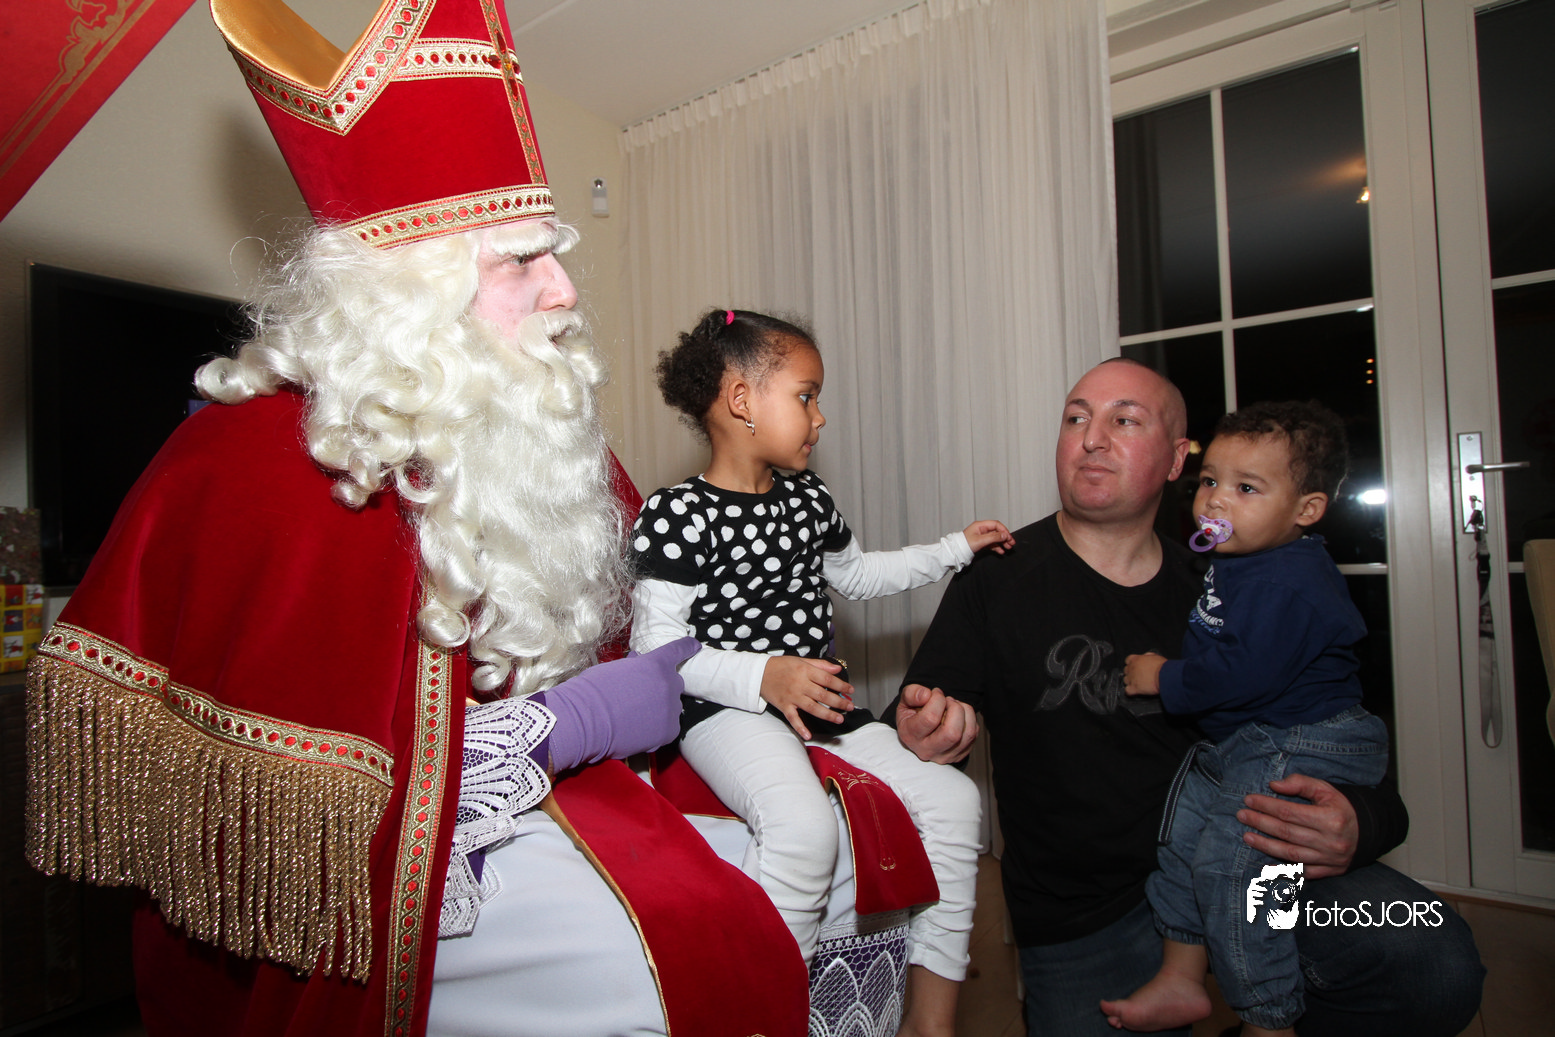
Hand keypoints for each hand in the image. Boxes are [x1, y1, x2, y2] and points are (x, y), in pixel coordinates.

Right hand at [540, 637, 698, 770]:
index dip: (687, 647)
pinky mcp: (668, 731)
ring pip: (672, 707)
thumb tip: (639, 662)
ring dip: (659, 709)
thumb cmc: (593, 690)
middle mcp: (669, 684)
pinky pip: (668, 728)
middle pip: (674, 683)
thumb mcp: (615, 668)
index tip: (695, 645)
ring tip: (635, 716)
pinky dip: (658, 729)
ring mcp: (671, 708)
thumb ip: (634, 666)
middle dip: (661, 687)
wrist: (585, 720)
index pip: (678, 650)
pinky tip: (640, 730)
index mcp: (656, 664)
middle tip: (640, 697)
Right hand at [760, 656, 852, 739]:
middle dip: (838, 701)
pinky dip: (800, 727)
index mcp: (805, 671)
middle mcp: (799, 684)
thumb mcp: (801, 661)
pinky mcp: (784, 706)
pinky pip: (793, 718)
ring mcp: (792, 696)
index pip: (827, 679)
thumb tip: (838, 669)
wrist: (758, 673)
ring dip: (827, 714)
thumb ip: (821, 665)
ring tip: (840, 719)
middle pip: (822, 695)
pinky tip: (808, 735)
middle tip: (850, 707)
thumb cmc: (781, 666)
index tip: (850, 690)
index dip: (841, 685)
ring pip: (812, 707)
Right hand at [895, 683, 977, 763]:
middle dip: (956, 709)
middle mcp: (927, 750)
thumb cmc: (912, 716)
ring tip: (956, 706)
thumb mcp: (904, 702)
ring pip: (968, 734)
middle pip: (952, 733)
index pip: (930, 718)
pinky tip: (959, 716)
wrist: (916, 733)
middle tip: (949, 700)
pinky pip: (973, 735)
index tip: (936, 693)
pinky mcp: (959, 755)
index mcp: (911, 735)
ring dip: (966, 712)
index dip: (937, 700)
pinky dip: (970, 720)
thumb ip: (911, 694)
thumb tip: (926, 695)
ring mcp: (945, 756)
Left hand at [964, 519, 1014, 554]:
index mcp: (981, 525)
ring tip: (1008, 548)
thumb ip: (994, 537)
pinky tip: (1001, 551)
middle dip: (1005, 537)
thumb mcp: (981, 540)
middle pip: (997, 531)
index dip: (1004, 530)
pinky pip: (991, 544)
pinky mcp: (981, 543)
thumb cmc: (964, 544)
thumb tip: (1004, 535)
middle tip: (1011, 543)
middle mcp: (982, 530)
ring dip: (1002, 543)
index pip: (996, 525)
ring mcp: (981, 536)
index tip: (1009, 537)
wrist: (956, 552)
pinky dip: (997, 547)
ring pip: (995, 538)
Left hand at [1123, 652, 1164, 695]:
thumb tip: (1146, 656)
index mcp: (1136, 659)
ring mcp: (1131, 678)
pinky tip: (1135, 691)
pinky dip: (1130, 692)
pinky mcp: (1134, 688)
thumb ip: (1148, 656)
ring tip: (1138, 684)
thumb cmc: (1162, 667)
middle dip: (1131, 673)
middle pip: (1126, 671)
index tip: (1135, 667)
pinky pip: (1127, 691)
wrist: (1165, 676)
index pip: (1128, 660)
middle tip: (1138, 676)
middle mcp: (1131, 668)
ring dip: (1130, 682)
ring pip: (1125, 681)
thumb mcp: (1155, 656)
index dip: (1131, 664)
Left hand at [1237, 773, 1358, 878]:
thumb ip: (1301, 784)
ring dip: (1265, 845)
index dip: (1266, 806)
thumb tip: (1274, 785)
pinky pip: (1302, 872)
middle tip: (1241, 816)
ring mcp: (1330, 859)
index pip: (1289, 812)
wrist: (1369, 831)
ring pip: (1291, 854)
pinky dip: (1283, 868)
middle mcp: (1330, 841)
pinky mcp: (1330, 871)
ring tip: (1247, 836)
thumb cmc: (1343, 808)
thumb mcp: (1326, 789)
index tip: (1249, 800)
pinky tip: (1266, 863)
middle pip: (1287, 833)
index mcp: (1331, 819)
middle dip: (1260, 823)